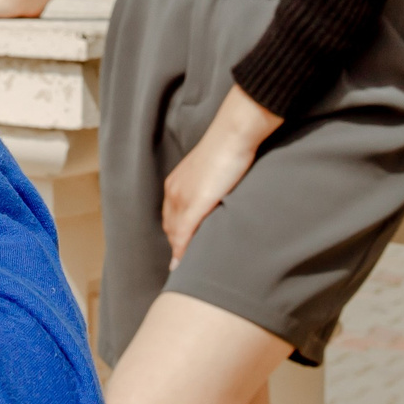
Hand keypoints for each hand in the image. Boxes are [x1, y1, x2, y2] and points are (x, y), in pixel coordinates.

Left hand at [161, 85, 282, 265]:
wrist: (233, 135)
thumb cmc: (228, 149)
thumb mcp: (213, 171)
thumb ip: (208, 187)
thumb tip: (215, 199)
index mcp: (175, 183)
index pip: (171, 217)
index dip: (176, 235)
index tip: (182, 250)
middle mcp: (173, 191)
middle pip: (170, 228)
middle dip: (176, 246)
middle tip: (186, 265)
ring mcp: (181, 198)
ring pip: (174, 233)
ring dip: (179, 251)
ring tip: (188, 268)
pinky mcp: (194, 204)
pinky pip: (183, 234)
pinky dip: (182, 251)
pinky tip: (184, 264)